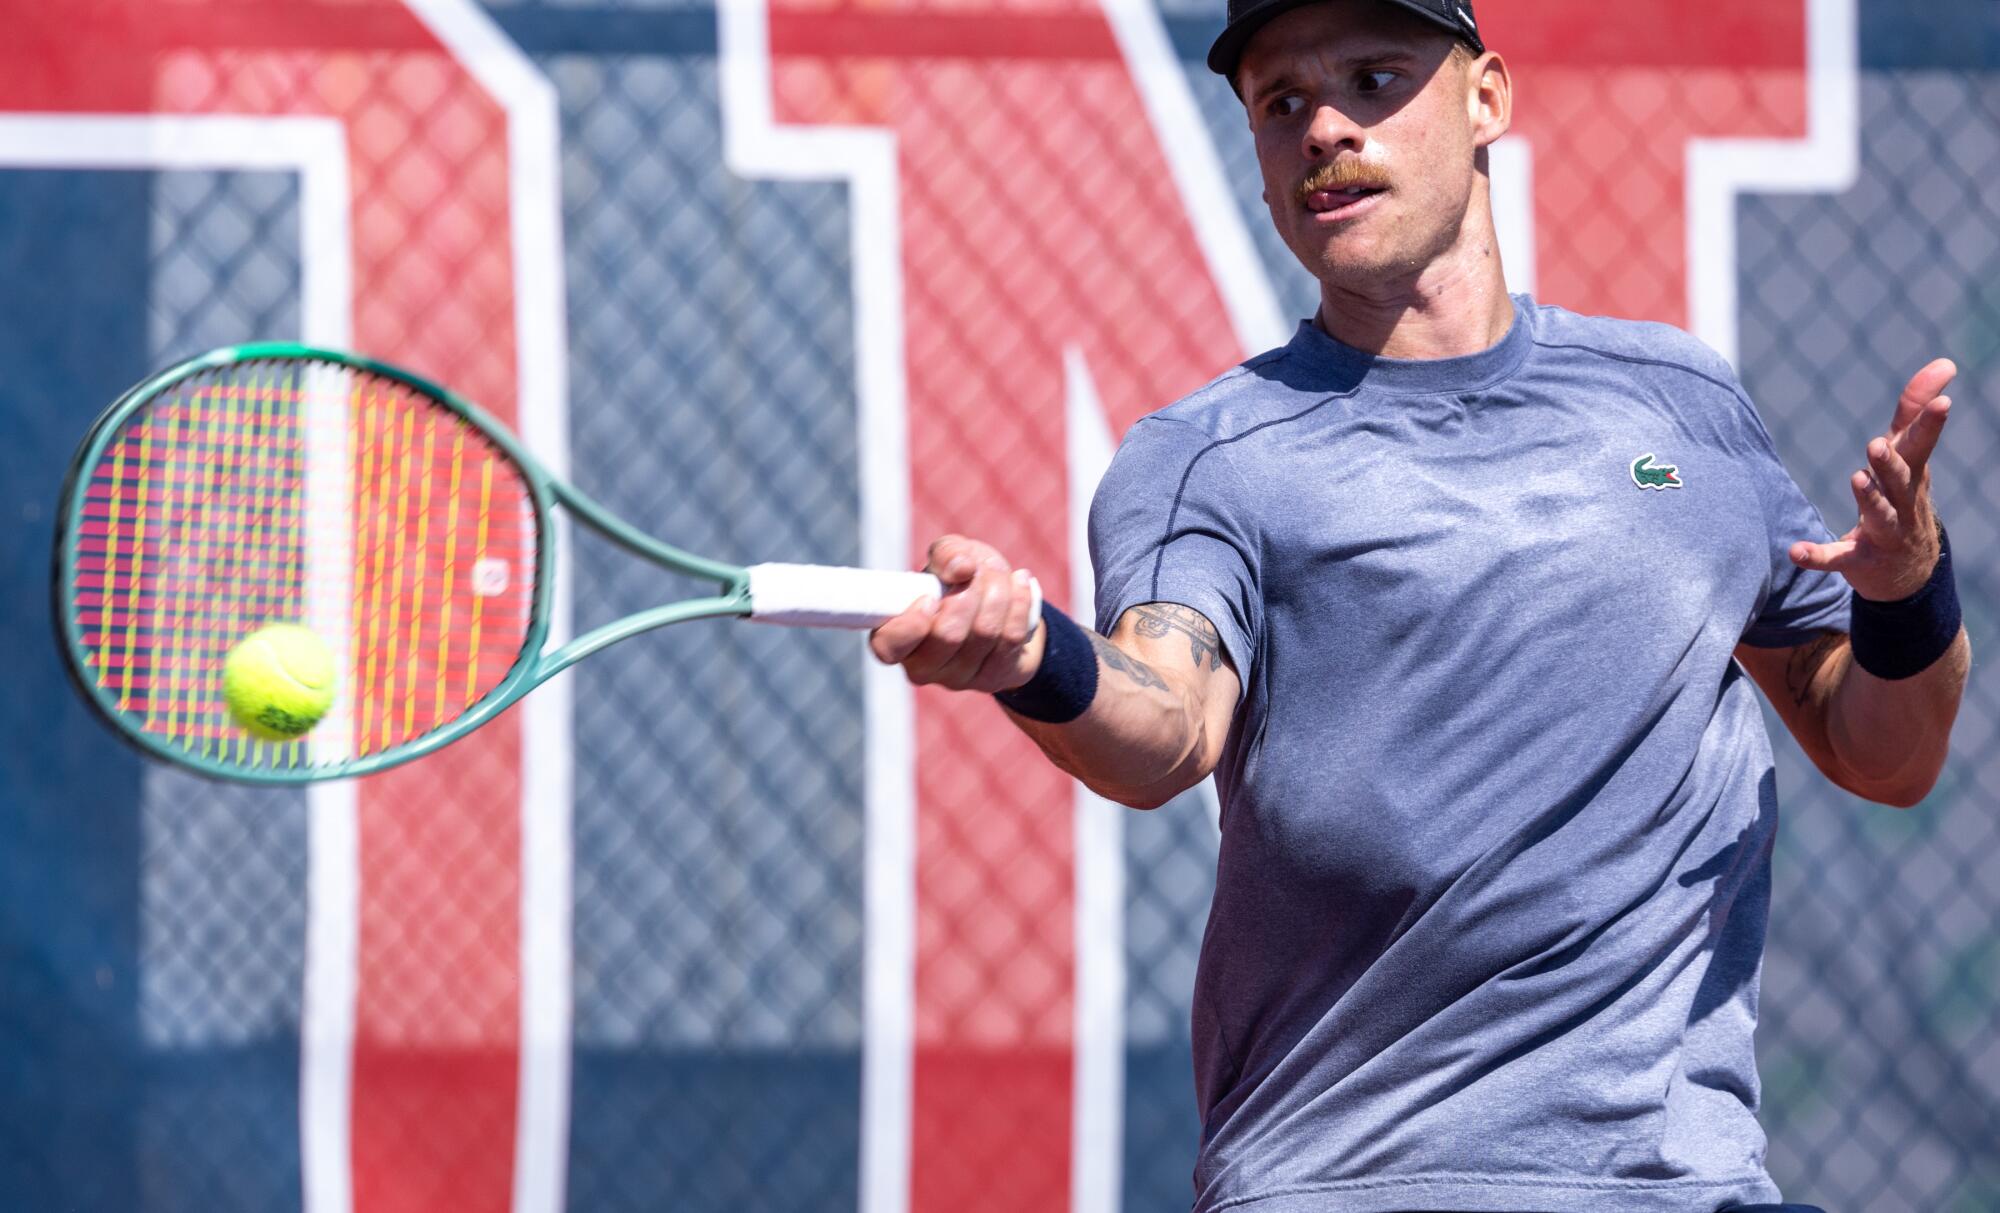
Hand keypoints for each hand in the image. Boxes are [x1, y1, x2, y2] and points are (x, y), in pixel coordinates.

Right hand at [867, 534, 1044, 691]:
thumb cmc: (962, 581)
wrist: (1003, 606)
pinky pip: (1010, 638)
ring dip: (998, 591)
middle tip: (977, 570)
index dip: (909, 625)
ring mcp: (958, 677)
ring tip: (999, 573)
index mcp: (896, 637)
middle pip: (948, 635)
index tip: (930, 598)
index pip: (887, 647)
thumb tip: (961, 568)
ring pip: (984, 633)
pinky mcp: (992, 678)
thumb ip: (946, 553)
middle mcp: (923, 665)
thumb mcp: (949, 557)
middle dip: (970, 591)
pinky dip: (1019, 602)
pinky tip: (1020, 583)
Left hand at [1791, 358, 1954, 601]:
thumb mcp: (1911, 458)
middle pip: (1899, 480)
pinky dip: (1818, 554)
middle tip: (1876, 444)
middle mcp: (1903, 503)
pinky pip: (1837, 558)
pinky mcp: (1859, 560)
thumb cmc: (1905, 499)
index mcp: (1911, 475)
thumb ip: (1914, 411)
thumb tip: (1945, 361)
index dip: (1931, 423)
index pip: (1921, 446)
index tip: (1943, 401)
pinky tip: (1796, 551)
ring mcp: (1884, 534)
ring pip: (1879, 515)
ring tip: (1857, 479)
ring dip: (1869, 499)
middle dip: (1891, 463)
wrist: (1911, 574)